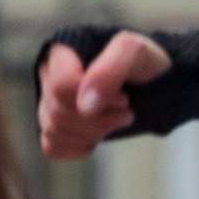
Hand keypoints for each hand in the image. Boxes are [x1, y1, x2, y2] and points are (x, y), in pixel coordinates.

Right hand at [37, 31, 168, 159]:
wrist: (152, 81)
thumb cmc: (142, 62)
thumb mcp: (136, 53)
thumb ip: (110, 70)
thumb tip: (85, 105)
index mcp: (61, 50)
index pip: (62, 86)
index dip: (95, 99)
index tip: (124, 98)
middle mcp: (47, 74)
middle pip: (58, 112)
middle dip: (99, 120)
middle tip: (127, 110)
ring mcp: (47, 101)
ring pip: (54, 131)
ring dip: (94, 133)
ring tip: (118, 119)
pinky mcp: (52, 127)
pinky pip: (53, 147)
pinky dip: (81, 147)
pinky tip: (101, 134)